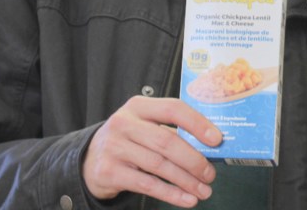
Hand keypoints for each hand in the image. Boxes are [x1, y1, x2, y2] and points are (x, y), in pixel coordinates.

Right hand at [82, 95, 221, 207]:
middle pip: (167, 141)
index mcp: (138, 106)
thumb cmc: (129, 139)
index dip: (197, 124)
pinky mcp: (109, 171)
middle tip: (211, 174)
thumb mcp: (144, 125)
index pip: (173, 109)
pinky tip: (187, 200)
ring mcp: (114, 147)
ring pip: (159, 165)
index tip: (217, 140)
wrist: (89, 159)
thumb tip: (210, 147)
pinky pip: (147, 185)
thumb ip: (171, 131)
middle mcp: (124, 123)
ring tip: (204, 190)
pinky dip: (171, 194)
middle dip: (194, 160)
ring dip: (186, 181)